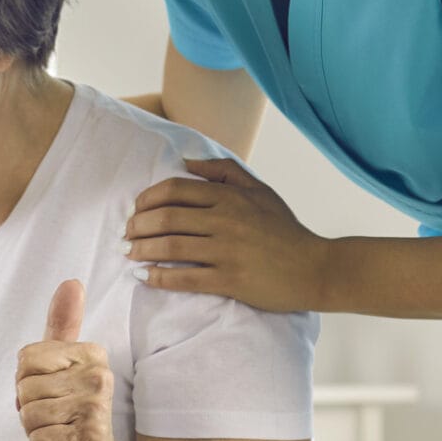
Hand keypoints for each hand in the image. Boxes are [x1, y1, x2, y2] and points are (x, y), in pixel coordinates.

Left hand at [16, 279, 116, 440]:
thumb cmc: (69, 414)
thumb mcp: (60, 366)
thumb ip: (62, 324)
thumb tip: (72, 282)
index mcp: (91, 354)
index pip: (25, 359)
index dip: (26, 382)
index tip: (50, 393)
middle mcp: (99, 377)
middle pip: (24, 387)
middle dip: (29, 409)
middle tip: (55, 419)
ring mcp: (96, 409)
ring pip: (28, 414)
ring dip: (35, 431)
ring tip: (58, 433)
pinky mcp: (88, 440)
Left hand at [125, 157, 333, 313]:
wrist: (316, 268)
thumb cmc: (284, 230)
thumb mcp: (260, 191)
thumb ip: (224, 171)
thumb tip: (185, 160)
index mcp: (230, 196)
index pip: (175, 190)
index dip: (147, 199)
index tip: (136, 210)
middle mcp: (226, 220)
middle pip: (167, 217)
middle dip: (138, 225)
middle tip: (126, 233)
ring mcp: (227, 251)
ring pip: (171, 247)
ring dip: (142, 250)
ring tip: (129, 253)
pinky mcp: (230, 280)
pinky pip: (185, 278)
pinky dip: (159, 277)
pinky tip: (144, 276)